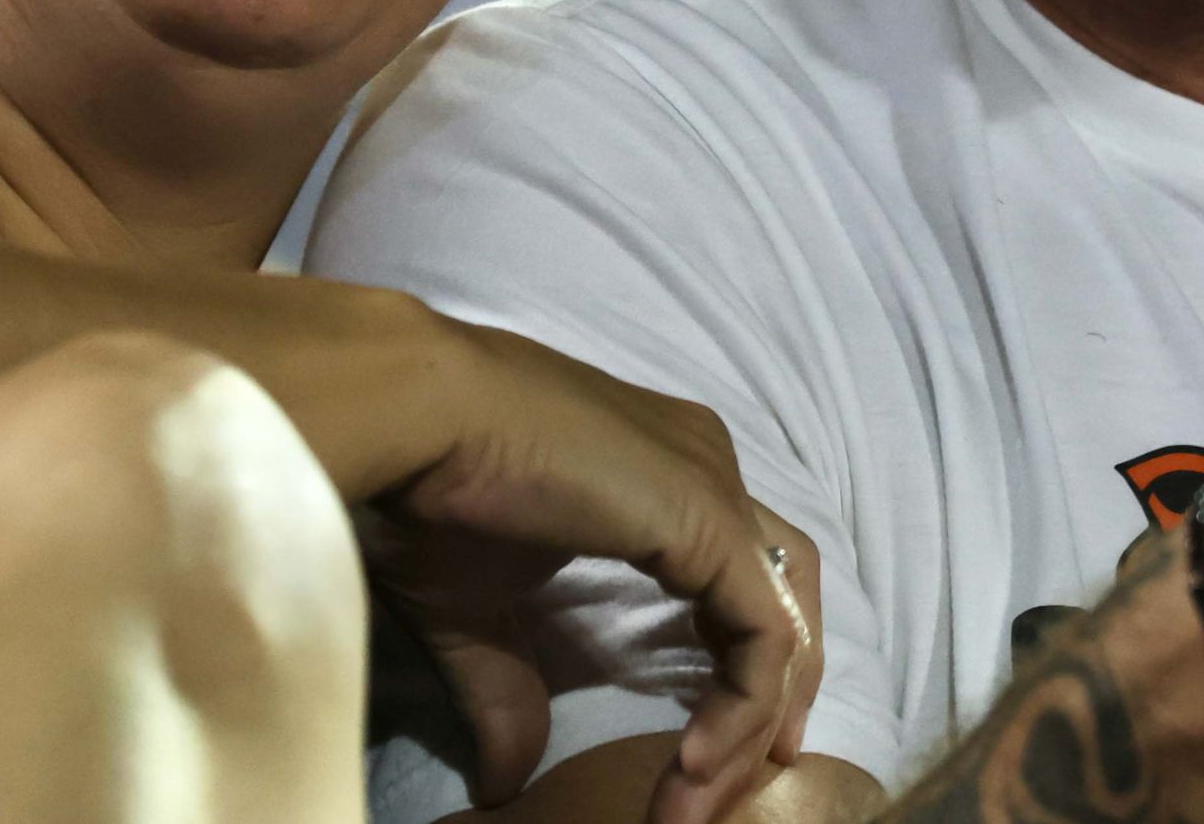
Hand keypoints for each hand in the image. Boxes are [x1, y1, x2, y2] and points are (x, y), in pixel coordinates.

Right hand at [358, 322, 819, 823]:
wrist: (417, 417)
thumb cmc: (435, 490)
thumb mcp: (476, 614)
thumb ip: (508, 689)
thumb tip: (502, 782)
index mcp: (663, 475)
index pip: (741, 578)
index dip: (739, 669)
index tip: (704, 758)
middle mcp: (705, 466)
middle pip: (786, 594)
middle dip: (774, 697)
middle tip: (738, 786)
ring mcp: (713, 486)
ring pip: (782, 621)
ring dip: (754, 726)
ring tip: (699, 802)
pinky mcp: (707, 519)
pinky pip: (762, 633)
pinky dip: (744, 707)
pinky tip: (693, 762)